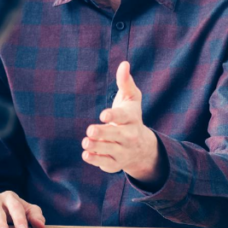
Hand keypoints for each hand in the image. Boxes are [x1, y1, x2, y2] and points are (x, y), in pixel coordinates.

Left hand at [81, 61, 164, 186]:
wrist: (142, 147)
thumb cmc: (131, 116)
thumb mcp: (131, 99)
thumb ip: (125, 82)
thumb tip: (124, 63)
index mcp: (132, 119)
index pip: (123, 117)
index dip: (114, 116)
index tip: (103, 115)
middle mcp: (129, 136)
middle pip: (116, 135)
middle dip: (103, 133)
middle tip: (90, 130)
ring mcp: (123, 151)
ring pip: (109, 150)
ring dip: (97, 147)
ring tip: (85, 142)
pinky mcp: (115, 163)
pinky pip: (105, 163)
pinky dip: (95, 160)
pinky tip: (86, 154)